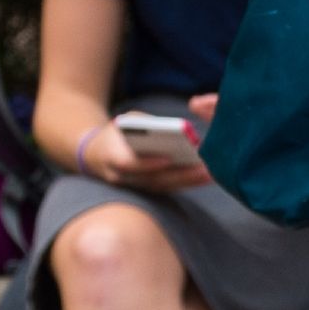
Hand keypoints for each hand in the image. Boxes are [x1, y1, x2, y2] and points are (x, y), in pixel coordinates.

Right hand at [75, 114, 208, 193]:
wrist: (97, 155)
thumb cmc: (116, 132)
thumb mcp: (125, 121)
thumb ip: (143, 123)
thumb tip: (168, 128)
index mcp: (111, 156)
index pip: (128, 163)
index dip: (146, 163)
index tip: (167, 158)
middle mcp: (122, 176)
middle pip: (151, 179)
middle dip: (178, 175)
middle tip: (202, 169)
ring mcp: (134, 185)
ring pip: (162, 186)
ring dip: (187, 181)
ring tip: (211, 173)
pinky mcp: (147, 188)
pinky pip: (167, 187)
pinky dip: (186, 183)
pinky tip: (206, 176)